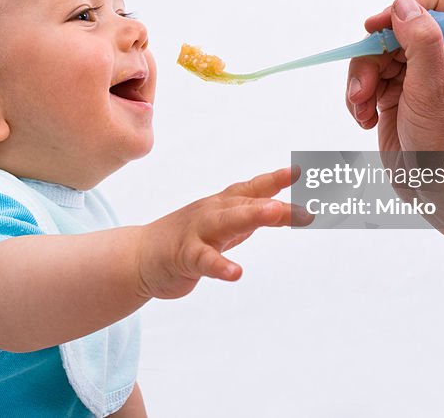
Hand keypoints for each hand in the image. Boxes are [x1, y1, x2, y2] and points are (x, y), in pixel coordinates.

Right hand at [135, 167, 308, 299]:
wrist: (139, 256)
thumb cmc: (187, 238)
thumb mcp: (224, 226)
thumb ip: (253, 218)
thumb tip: (288, 211)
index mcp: (222, 205)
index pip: (253, 189)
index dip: (276, 179)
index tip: (300, 171)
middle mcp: (212, 213)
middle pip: (246, 204)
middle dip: (274, 202)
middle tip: (304, 206)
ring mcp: (197, 233)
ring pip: (226, 222)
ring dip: (251, 215)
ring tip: (274, 212)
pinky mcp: (184, 256)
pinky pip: (204, 260)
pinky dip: (220, 265)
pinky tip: (236, 272)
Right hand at [345, 0, 443, 152]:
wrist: (436, 188)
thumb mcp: (433, 87)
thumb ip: (420, 41)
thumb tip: (402, 5)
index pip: (433, 4)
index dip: (403, 9)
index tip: (377, 27)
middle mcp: (438, 58)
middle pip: (393, 30)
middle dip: (372, 57)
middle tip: (364, 87)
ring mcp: (414, 77)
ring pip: (374, 56)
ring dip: (360, 82)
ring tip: (362, 108)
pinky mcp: (393, 96)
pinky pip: (366, 81)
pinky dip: (359, 99)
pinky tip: (365, 120)